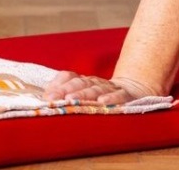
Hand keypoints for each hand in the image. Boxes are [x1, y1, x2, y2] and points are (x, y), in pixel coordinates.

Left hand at [42, 71, 160, 105]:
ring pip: (96, 89)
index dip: (57, 85)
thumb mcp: (85, 92)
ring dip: (83, 94)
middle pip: (80, 83)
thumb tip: (44, 98)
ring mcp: (111, 87)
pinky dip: (111, 98)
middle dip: (66, 90)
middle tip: (55, 99)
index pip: (68, 77)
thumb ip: (66, 92)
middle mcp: (95, 82)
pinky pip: (119, 95)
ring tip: (72, 99)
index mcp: (84, 80)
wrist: (134, 89)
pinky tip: (102, 102)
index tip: (46, 96)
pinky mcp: (126, 95)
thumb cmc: (103, 96)